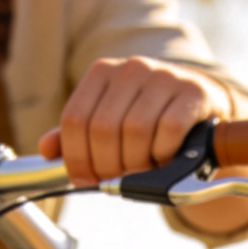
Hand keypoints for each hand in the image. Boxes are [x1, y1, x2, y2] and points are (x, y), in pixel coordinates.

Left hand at [37, 56, 232, 186]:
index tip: (85, 181)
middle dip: (108, 166)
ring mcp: (163, 76)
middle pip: (103, 130)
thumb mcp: (112, 121)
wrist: (201, 109)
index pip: (74, 119)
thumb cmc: (151, 120)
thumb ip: (78, 134)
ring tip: (144, 169)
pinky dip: (164, 153)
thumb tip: (45, 150)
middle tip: (118, 180)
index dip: (76, 158)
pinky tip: (165, 157)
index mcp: (102, 72)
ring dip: (138, 163)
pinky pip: (170, 129)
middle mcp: (131, 68)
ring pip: (136, 132)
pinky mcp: (192, 92)